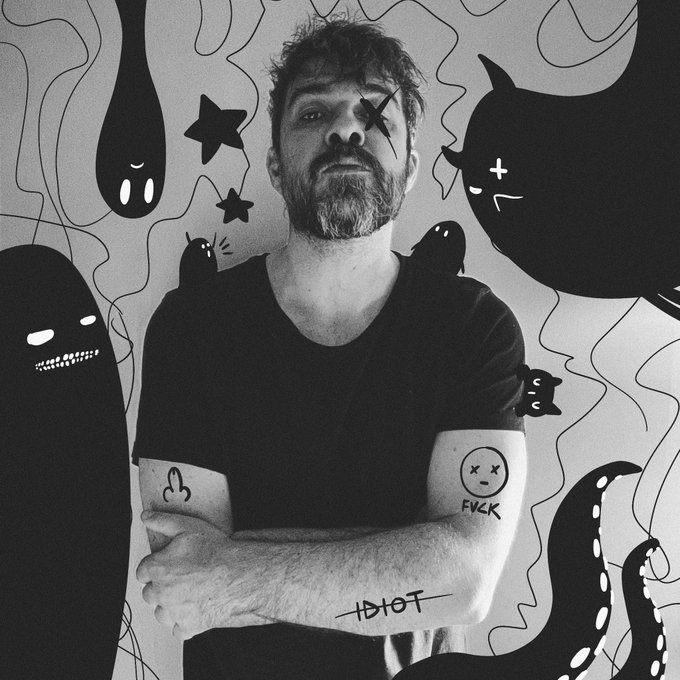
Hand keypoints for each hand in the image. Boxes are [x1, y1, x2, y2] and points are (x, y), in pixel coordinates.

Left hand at [136, 510, 272, 639]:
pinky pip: (178, 629)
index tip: (168, 565)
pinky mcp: (188, 626)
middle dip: (161, 587)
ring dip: (169, 606)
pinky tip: (195, 608)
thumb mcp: (188, 526)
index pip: (142, 572)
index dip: (156, 567)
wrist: (240, 574)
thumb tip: (146, 517)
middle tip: (180, 578)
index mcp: (157, 568)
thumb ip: (163, 521)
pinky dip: (184, 622)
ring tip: (188, 593)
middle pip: (149, 594)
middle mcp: (161, 593)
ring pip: (161, 613)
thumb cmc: (216, 551)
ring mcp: (174, 612)